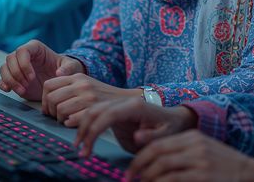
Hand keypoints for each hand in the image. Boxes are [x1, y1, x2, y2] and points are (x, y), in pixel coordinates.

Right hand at [0, 40, 83, 100]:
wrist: (61, 81)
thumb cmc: (66, 69)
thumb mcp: (72, 67)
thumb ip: (68, 69)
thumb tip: (59, 74)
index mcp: (36, 48)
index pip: (22, 51)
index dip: (24, 64)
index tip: (32, 77)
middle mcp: (24, 55)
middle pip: (10, 59)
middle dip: (16, 74)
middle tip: (27, 85)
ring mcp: (17, 67)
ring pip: (4, 68)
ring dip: (10, 80)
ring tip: (22, 90)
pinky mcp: (14, 78)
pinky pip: (2, 79)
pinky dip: (3, 84)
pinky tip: (9, 90)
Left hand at [41, 74, 140, 125]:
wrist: (126, 101)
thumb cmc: (103, 96)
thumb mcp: (86, 84)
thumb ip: (68, 87)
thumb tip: (47, 99)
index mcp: (77, 77)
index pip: (48, 85)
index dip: (44, 99)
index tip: (49, 108)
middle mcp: (82, 84)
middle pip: (51, 99)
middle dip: (50, 111)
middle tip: (56, 117)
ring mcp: (88, 96)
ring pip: (59, 110)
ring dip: (60, 119)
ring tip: (66, 121)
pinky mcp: (94, 109)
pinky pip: (71, 119)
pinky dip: (69, 123)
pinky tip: (74, 124)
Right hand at [73, 98, 196, 156]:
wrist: (173, 120)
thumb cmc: (170, 127)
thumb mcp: (165, 134)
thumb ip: (152, 137)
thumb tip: (137, 136)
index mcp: (136, 106)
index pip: (109, 113)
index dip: (96, 128)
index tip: (88, 146)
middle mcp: (125, 103)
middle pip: (97, 109)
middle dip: (85, 129)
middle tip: (81, 150)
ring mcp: (119, 106)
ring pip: (93, 110)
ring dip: (83, 127)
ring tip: (80, 147)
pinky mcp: (115, 113)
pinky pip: (97, 115)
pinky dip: (87, 126)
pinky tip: (84, 139)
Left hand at [129, 130, 253, 181]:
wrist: (249, 172)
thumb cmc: (223, 165)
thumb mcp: (203, 150)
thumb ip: (181, 152)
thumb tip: (153, 162)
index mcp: (192, 136)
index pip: (158, 143)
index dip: (140, 157)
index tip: (132, 170)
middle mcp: (195, 145)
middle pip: (157, 152)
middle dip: (138, 167)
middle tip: (130, 178)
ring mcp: (200, 160)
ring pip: (162, 166)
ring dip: (148, 178)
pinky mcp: (203, 175)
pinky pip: (173, 179)